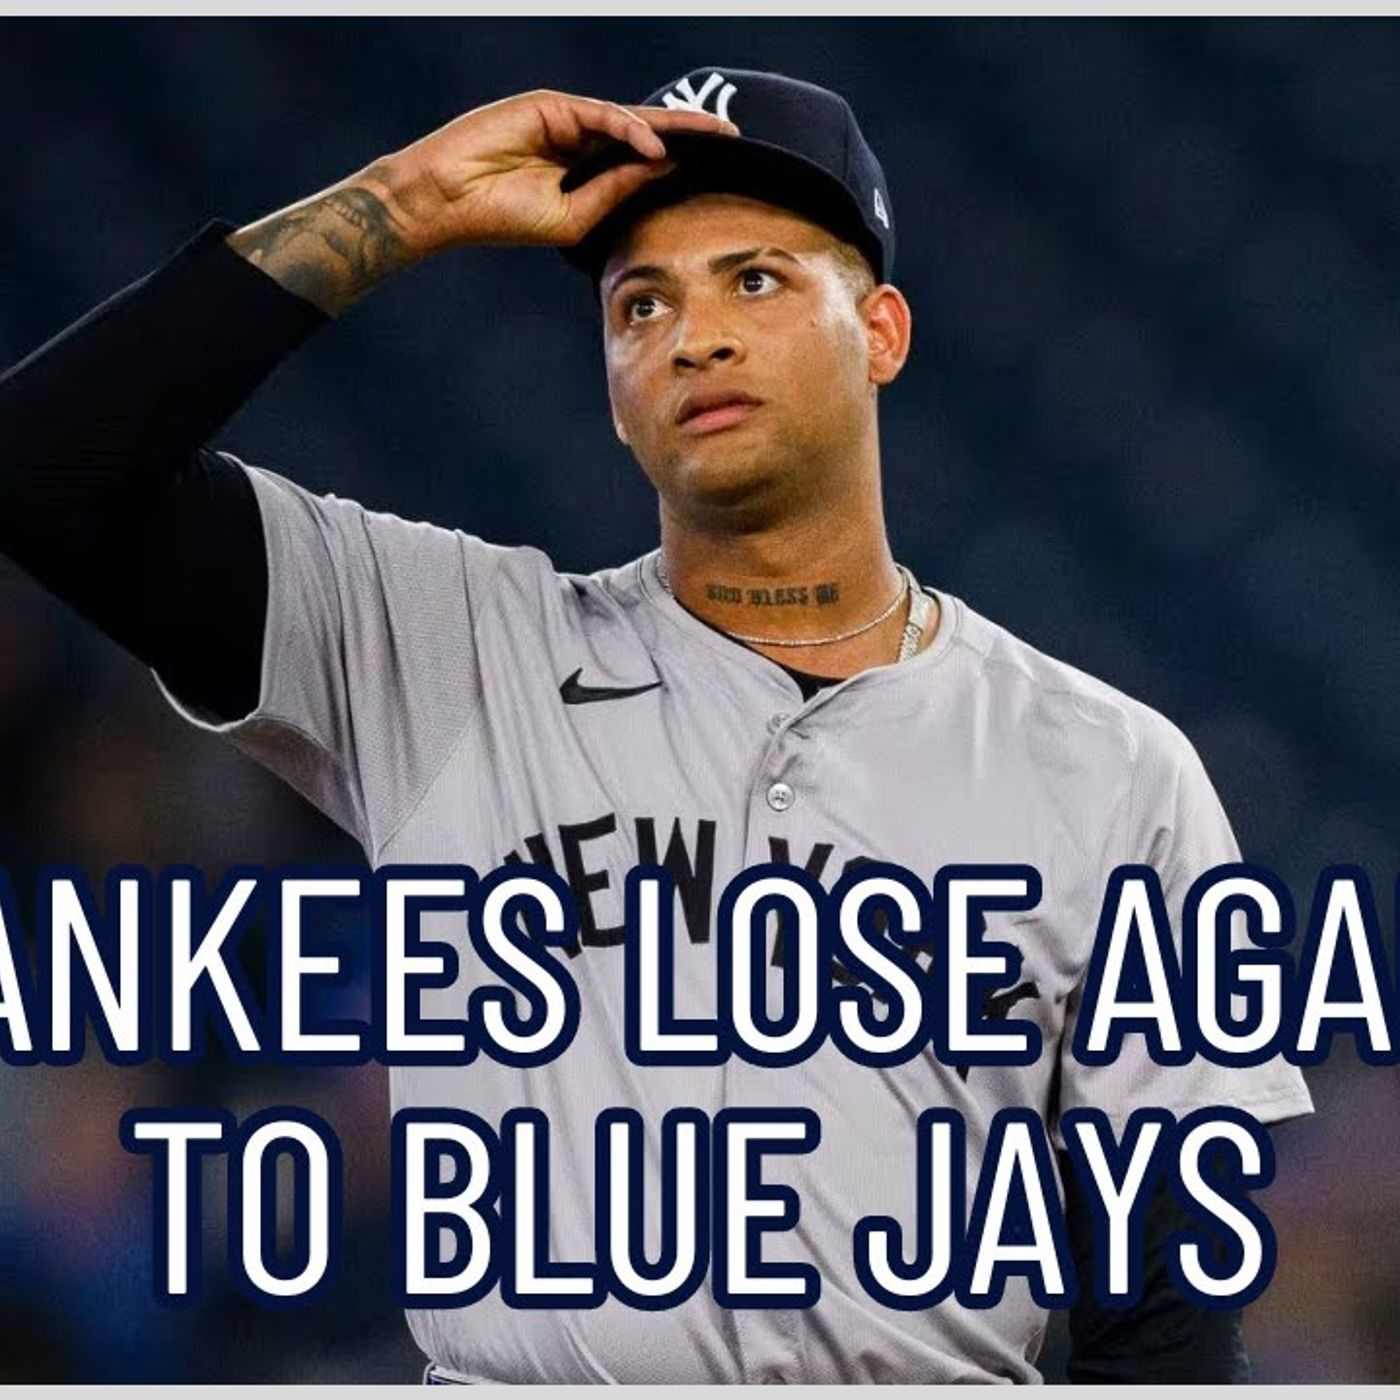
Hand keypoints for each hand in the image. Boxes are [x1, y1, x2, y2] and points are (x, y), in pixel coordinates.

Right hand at [228, 90, 736, 314]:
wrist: (449, 202)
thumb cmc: (503, 216)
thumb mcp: (574, 217)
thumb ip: (615, 192)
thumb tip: (662, 172)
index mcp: (585, 170)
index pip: (642, 162)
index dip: (679, 162)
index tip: (719, 170)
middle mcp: (580, 141)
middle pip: (646, 132)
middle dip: (690, 133)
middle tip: (734, 137)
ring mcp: (565, 121)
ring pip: (629, 119)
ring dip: (672, 127)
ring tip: (711, 138)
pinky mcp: (549, 107)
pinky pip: (599, 115)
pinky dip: (629, 130)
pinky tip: (654, 147)